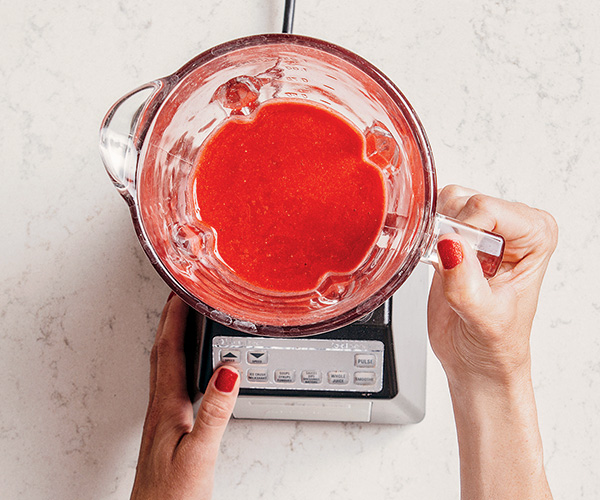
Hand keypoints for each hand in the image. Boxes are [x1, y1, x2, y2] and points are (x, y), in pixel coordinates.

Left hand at [131, 294, 239, 499]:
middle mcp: (160, 407)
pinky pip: (169, 380)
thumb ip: (215, 413)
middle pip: (162, 350)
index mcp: (167, 406)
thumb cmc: (171, 496)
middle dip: (171, 318)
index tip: (184, 290)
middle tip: (183, 293)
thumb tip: (228, 372)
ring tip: (184, 318)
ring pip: (164, 365)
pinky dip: (177, 360)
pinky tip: (188, 365)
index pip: (169, 349)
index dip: (175, 317)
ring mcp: (161, 417)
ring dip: (172, 336)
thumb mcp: (199, 454)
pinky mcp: (167, 428)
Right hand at [428, 185, 557, 384]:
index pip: (490, 209)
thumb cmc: (494, 345)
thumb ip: (466, 283)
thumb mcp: (484, 319)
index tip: (462, 266)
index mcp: (536, 237)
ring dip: (436, 233)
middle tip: (456, 272)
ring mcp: (485, 230)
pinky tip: (437, 265)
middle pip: (467, 202)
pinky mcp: (457, 237)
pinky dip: (425, 235)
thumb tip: (450, 245)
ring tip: (448, 270)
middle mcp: (513, 228)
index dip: (466, 235)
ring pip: (447, 203)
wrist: (476, 361)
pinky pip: (433, 216)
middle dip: (450, 235)